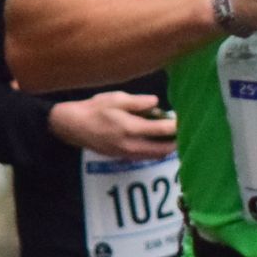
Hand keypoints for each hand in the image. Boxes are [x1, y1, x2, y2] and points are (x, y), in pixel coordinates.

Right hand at [48, 90, 178, 159]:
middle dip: (176, 141)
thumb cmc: (94, 109)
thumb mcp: (116, 98)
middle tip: (183, 131)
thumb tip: (157, 103)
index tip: (183, 119)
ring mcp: (127, 154)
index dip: (176, 126)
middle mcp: (131, 145)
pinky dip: (156, 151)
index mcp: (131, 128)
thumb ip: (139, 102)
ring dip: (167, 148)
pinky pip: (146, 157)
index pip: (163, 130)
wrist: (73, 126)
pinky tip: (159, 141)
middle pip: (163, 149)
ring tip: (174, 137)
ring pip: (155, 156)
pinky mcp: (122, 157)